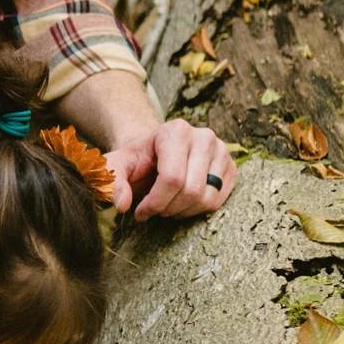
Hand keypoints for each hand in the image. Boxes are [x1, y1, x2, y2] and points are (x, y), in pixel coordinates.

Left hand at [105, 118, 237, 220]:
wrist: (157, 153)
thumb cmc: (138, 160)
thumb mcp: (117, 165)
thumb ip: (112, 179)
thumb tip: (122, 204)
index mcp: (176, 131)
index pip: (172, 178)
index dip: (155, 203)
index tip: (140, 212)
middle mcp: (204, 137)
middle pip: (190, 191)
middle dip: (167, 209)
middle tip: (154, 209)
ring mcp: (222, 152)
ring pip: (205, 199)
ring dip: (182, 211)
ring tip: (167, 205)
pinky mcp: (231, 168)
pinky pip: (217, 202)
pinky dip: (197, 210)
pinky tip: (183, 203)